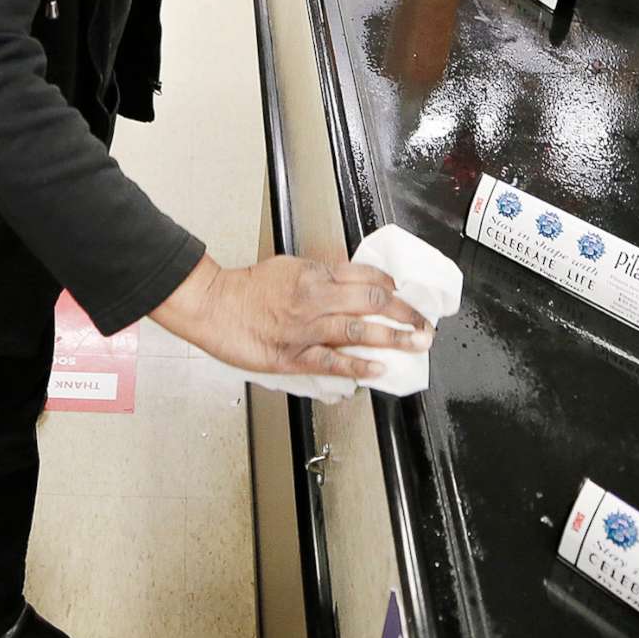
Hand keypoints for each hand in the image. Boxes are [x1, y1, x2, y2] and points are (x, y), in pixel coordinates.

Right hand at [151, 255, 430, 380]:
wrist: (213, 306)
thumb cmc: (247, 288)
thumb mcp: (289, 267)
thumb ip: (320, 276)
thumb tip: (349, 284)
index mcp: (315, 274)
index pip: (366, 276)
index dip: (393, 286)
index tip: (405, 295)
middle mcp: (315, 299)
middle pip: (372, 302)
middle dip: (405, 313)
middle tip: (425, 324)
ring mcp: (306, 329)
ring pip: (359, 331)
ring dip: (393, 338)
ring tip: (416, 344)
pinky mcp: (293, 356)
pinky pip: (333, 362)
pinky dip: (359, 367)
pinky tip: (379, 369)